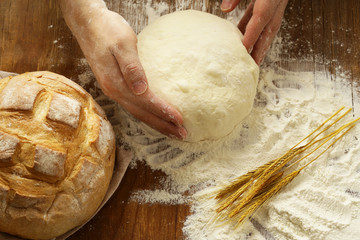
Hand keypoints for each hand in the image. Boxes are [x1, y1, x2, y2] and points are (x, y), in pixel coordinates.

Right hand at [60, 1, 186, 139]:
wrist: (87, 23)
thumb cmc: (107, 30)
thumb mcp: (122, 44)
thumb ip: (131, 67)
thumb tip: (141, 89)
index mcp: (116, 83)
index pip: (145, 103)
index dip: (163, 112)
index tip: (180, 120)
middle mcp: (114, 91)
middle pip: (142, 114)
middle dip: (163, 125)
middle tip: (182, 134)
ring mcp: (114, 90)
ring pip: (138, 112)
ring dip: (156, 122)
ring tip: (172, 130)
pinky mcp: (115, 85)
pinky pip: (134, 105)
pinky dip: (147, 113)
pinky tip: (155, 115)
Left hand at [221, 0, 288, 64]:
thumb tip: (225, 9)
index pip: (261, 17)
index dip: (253, 34)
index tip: (245, 49)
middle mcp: (277, 1)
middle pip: (269, 28)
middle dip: (261, 48)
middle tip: (254, 65)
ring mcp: (278, 2)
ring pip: (271, 26)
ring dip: (262, 43)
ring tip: (255, 59)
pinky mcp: (275, 2)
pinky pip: (268, 19)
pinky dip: (259, 31)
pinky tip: (250, 40)